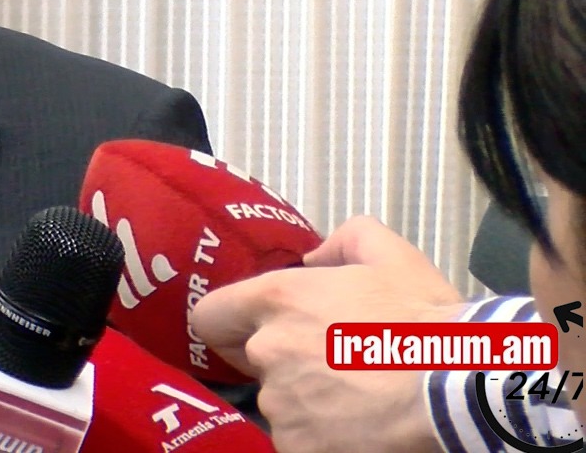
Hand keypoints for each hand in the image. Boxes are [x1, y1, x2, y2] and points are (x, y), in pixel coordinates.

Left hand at [189, 215, 463, 452]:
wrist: (462, 387)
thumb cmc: (426, 321)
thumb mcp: (390, 256)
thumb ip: (344, 240)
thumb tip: (315, 258)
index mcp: (276, 300)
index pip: (210, 316)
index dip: (231, 324)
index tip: (255, 332)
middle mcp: (268, 351)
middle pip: (256, 361)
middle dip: (285, 362)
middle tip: (333, 363)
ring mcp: (282, 405)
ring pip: (282, 404)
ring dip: (308, 401)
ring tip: (360, 395)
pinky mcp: (300, 447)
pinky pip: (300, 440)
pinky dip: (323, 436)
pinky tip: (361, 425)